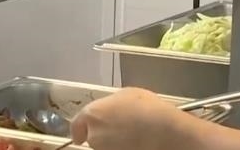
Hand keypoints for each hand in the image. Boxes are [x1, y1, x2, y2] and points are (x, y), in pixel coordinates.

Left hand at [70, 87, 197, 149]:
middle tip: (120, 127)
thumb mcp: (127, 94)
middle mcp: (94, 134)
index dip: (80, 130)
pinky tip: (136, 141)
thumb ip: (110, 103)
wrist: (163, 131)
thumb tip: (109, 108)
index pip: (77, 125)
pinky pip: (116, 149)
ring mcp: (105, 149)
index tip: (81, 134)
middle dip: (102, 132)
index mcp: (93, 114)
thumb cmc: (148, 109)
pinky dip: (123, 146)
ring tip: (132, 133)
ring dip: (113, 140)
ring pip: (104, 145)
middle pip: (91, 135)